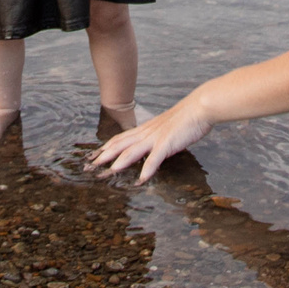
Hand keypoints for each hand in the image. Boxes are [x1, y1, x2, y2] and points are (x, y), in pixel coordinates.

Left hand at [87, 93, 211, 181]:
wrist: (199, 107)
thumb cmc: (185, 118)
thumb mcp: (165, 128)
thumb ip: (156, 138)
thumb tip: (150, 147)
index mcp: (145, 129)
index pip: (120, 139)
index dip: (106, 147)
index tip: (94, 155)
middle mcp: (146, 133)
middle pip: (120, 145)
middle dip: (104, 156)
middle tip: (90, 165)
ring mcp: (155, 138)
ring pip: (132, 151)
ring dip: (119, 162)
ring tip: (108, 172)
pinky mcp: (167, 143)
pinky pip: (154, 159)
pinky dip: (147, 170)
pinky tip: (141, 180)